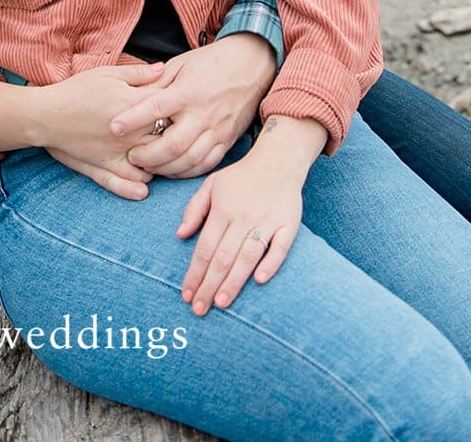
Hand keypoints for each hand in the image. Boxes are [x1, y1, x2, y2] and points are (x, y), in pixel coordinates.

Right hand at [15, 61, 165, 196]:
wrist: (45, 114)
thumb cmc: (77, 90)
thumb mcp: (108, 74)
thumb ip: (138, 73)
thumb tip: (164, 69)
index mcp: (131, 103)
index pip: (169, 106)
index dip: (179, 106)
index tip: (181, 104)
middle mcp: (128, 131)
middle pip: (165, 137)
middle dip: (174, 136)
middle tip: (178, 133)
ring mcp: (116, 152)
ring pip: (151, 165)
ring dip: (159, 163)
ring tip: (161, 157)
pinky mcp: (103, 167)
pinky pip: (126, 183)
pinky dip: (138, 187)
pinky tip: (144, 186)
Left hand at [110, 34, 276, 178]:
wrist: (251, 65)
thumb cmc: (212, 62)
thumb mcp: (182, 64)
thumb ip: (158, 83)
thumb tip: (133, 97)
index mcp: (189, 91)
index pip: (156, 107)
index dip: (133, 119)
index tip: (114, 127)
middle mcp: (203, 113)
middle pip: (172, 145)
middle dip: (147, 155)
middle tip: (131, 156)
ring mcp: (217, 129)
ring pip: (188, 160)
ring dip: (164, 168)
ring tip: (148, 165)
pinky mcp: (227, 141)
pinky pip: (205, 164)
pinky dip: (186, 172)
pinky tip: (171, 169)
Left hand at [176, 115, 324, 314]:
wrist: (278, 160)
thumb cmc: (241, 177)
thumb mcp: (212, 184)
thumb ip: (194, 209)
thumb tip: (180, 235)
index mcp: (223, 208)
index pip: (204, 247)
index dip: (194, 273)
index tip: (186, 296)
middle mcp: (243, 215)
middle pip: (223, 256)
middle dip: (209, 285)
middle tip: (200, 309)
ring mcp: (268, 219)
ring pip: (248, 255)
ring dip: (234, 280)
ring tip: (221, 303)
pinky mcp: (289, 223)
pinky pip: (280, 246)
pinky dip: (271, 263)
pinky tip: (259, 280)